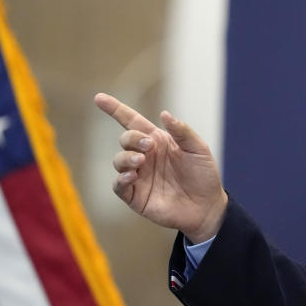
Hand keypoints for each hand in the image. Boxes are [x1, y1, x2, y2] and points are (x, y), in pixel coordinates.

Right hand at [94, 92, 227, 243]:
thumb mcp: (198, 149)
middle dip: (132, 138)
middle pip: (125, 139)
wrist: (207, 207)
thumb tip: (164, 114)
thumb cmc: (204, 176)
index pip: (132, 121)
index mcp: (158, 141)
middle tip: (149, 145)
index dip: (116, 110)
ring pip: (119, 160)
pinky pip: (119, 185)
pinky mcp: (135, 196)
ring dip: (126, 157)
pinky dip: (121, 178)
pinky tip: (133, 175)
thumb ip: (182, 131)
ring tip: (141, 161)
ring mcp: (139, 176)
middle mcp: (145, 156)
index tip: (99, 98)